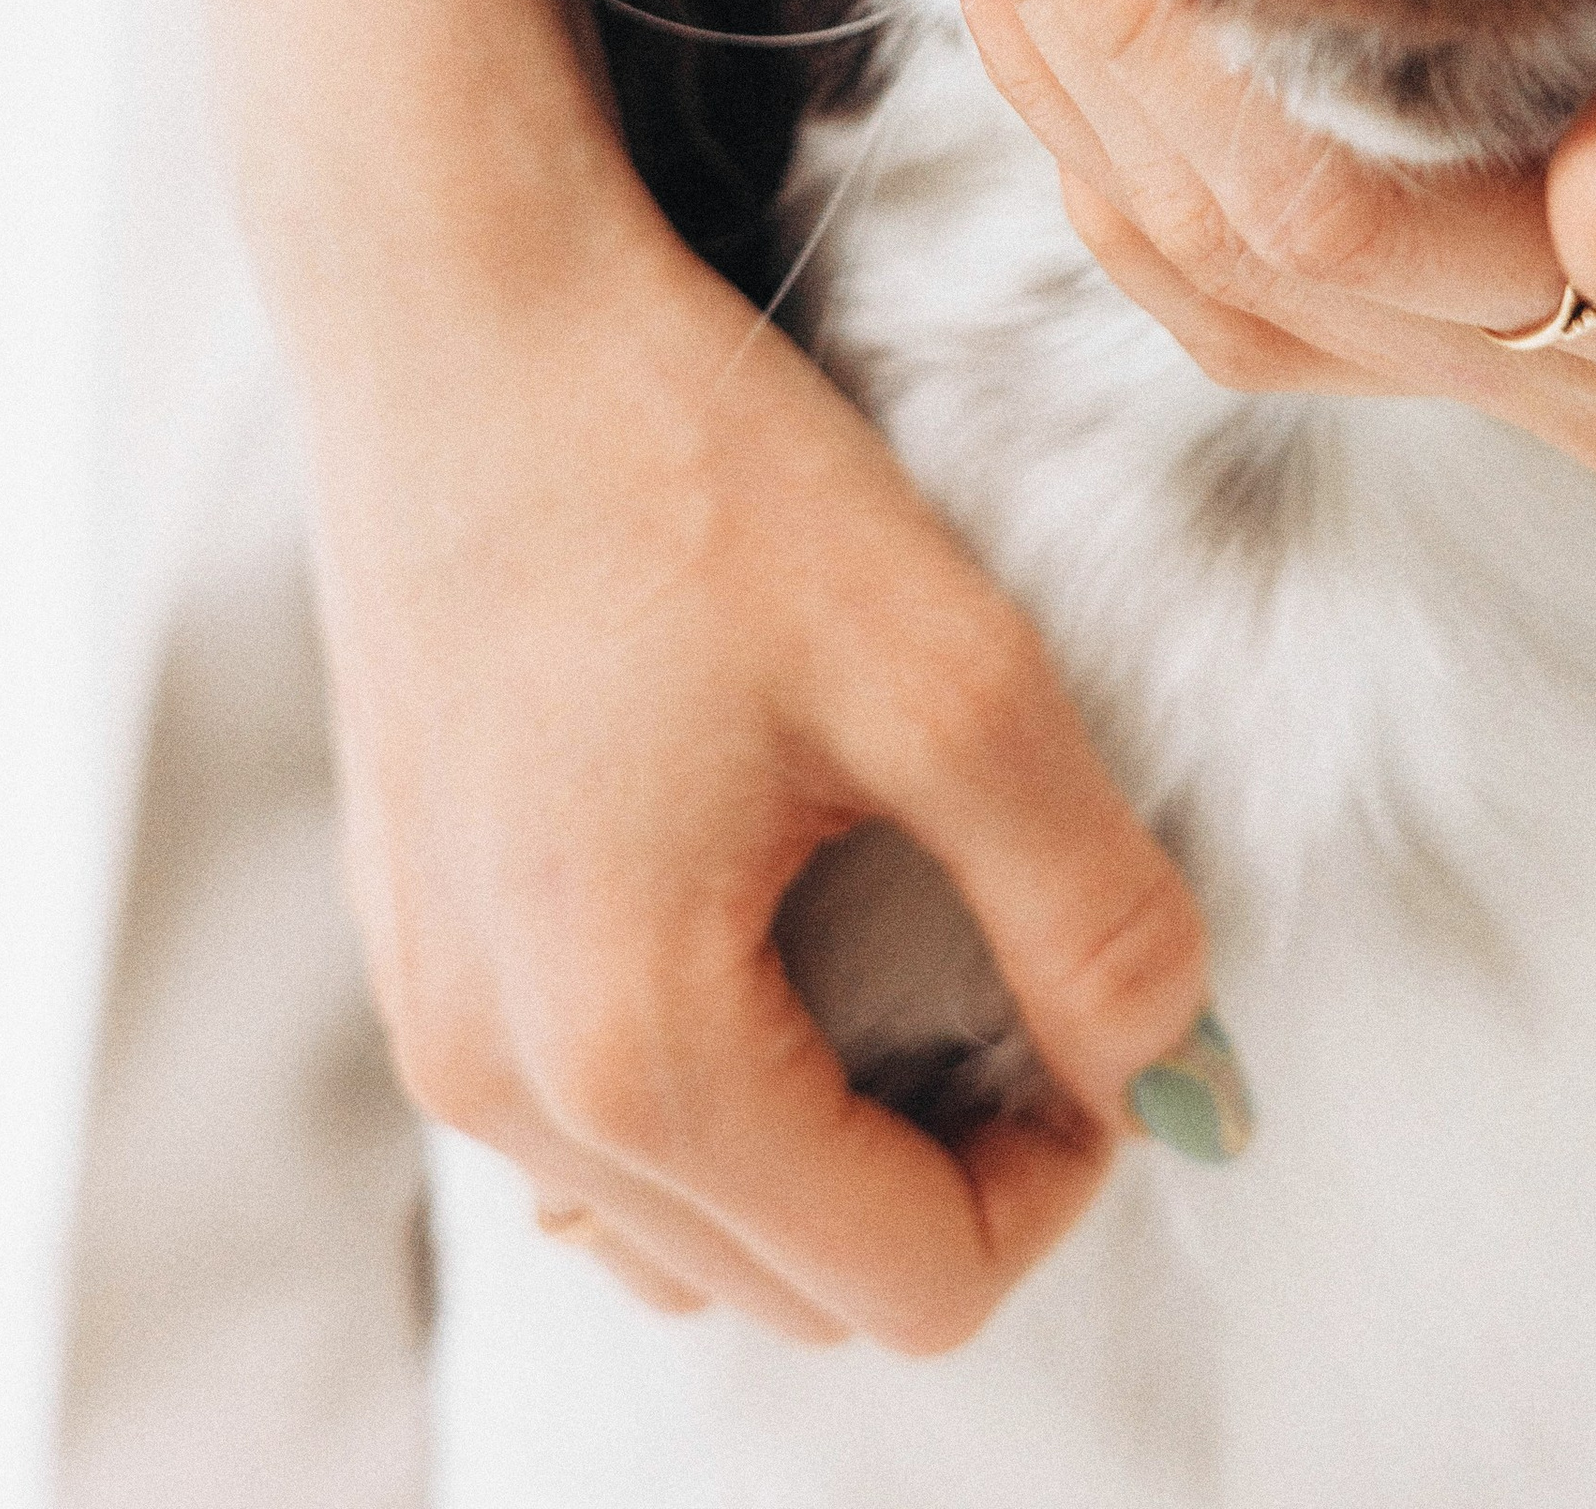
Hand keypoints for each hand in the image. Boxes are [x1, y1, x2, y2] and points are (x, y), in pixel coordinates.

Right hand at [178, 0, 1214, 1349]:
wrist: (463, 311)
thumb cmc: (684, 468)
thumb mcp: (951, 673)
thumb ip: (1088, 904)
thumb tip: (1179, 1070)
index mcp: (627, 1053)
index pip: (907, 1284)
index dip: (1064, 1174)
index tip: (1111, 1002)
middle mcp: (494, 1083)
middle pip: (794, 1281)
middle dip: (949, 1164)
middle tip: (1025, 962)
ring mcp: (431, 1017)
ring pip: (682, 1222)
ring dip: (826, 1140)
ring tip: (909, 942)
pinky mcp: (415, 937)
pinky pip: (585, 1119)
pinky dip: (711, 1080)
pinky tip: (776, 910)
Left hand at [886, 0, 1595, 488]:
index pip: (1337, 224)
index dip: (1161, 54)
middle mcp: (1582, 377)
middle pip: (1229, 243)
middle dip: (1057, 29)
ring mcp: (1536, 343)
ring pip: (1213, 252)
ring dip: (1059, 67)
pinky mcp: (1513, 277)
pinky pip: (1263, 230)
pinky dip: (1138, 102)